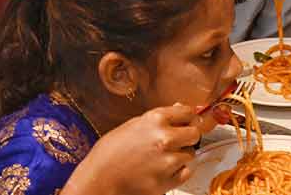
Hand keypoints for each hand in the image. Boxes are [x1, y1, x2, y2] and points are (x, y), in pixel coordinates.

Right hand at [66, 104, 206, 194]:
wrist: (96, 181)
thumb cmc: (108, 153)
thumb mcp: (132, 125)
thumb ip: (158, 118)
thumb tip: (179, 108)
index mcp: (155, 119)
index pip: (187, 112)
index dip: (188, 117)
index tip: (186, 122)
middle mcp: (164, 138)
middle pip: (194, 133)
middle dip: (188, 136)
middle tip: (177, 142)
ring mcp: (166, 161)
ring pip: (190, 154)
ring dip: (181, 156)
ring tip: (162, 159)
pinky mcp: (165, 182)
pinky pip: (185, 173)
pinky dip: (178, 172)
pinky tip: (163, 171)